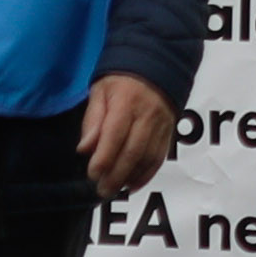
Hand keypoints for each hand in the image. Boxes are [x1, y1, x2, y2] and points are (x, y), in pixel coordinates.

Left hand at [76, 75, 178, 198]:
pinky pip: (159, 157)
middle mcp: (147, 114)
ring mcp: (161, 124)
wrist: (158, 66)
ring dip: (131, 177)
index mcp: (126, 101)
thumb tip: (85, 149)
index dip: (104, 157)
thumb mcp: (100, 91)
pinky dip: (147, 174)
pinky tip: (133, 184)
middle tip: (102, 190)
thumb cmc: (123, 79)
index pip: (115, 134)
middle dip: (116, 175)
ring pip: (148, 157)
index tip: (93, 174)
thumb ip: (93, 120)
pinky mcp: (170, 132)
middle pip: (133, 151)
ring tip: (115, 190)